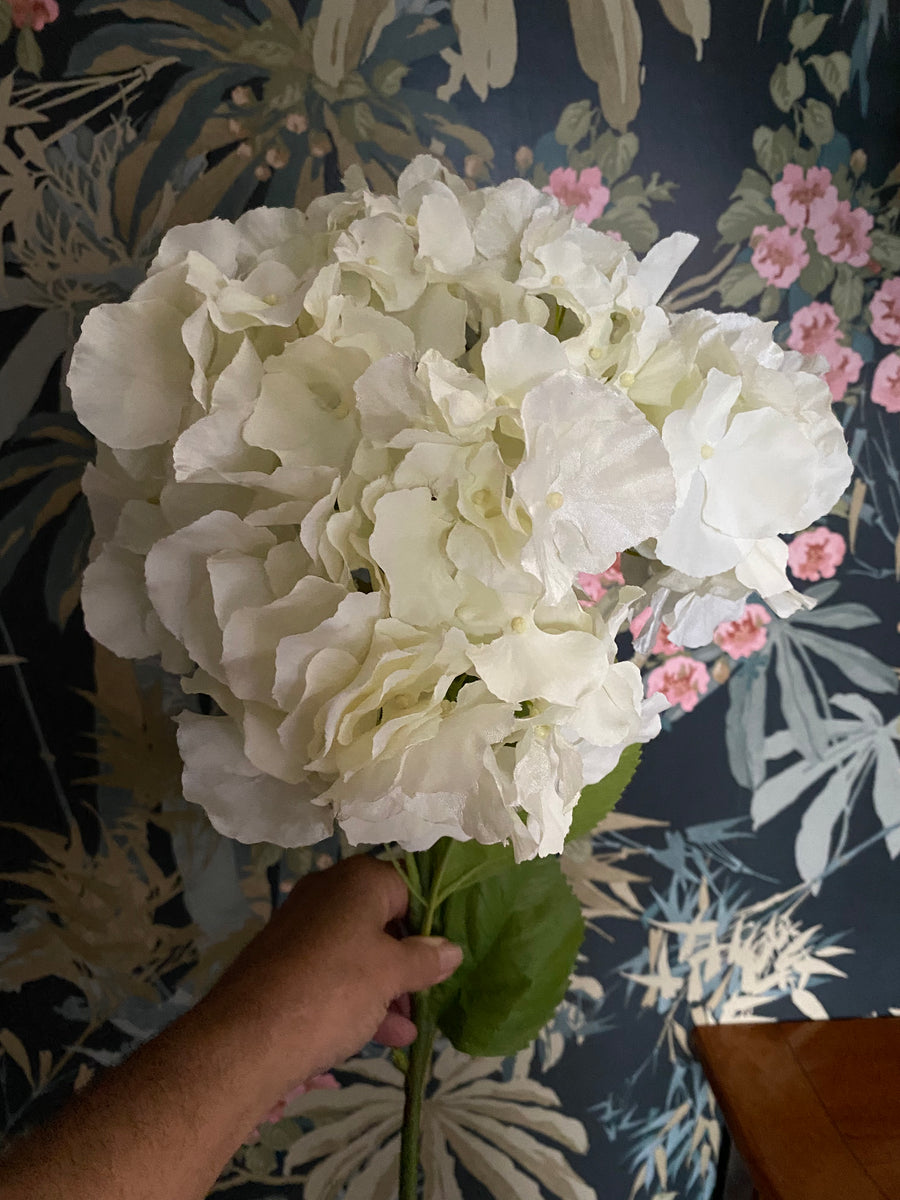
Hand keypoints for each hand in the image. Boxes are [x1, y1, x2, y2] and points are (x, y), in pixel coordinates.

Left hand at [200, 855, 461, 1107]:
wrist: (246, 1040)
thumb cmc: (332, 990)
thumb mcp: (390, 974)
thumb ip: (424, 959)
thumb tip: (451, 949)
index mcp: (357, 881)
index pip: (408, 886)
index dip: (430, 921)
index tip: (446, 955)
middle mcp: (327, 894)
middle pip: (382, 921)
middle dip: (408, 960)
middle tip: (428, 994)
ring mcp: (302, 929)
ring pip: (358, 952)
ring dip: (387, 988)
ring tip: (407, 1028)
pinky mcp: (285, 964)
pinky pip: (333, 974)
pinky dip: (358, 998)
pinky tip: (381, 1036)